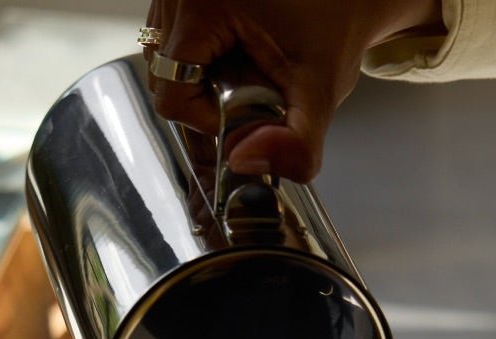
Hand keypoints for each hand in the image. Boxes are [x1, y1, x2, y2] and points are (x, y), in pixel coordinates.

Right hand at [143, 0, 445, 181]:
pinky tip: (231, 53)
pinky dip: (197, 57)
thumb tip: (243, 164)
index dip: (206, 119)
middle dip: (203, 99)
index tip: (245, 110)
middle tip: (248, 91)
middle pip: (162, 76)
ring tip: (242, 70)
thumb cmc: (334, 29)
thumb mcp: (319, 93)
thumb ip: (295, 145)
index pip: (171, 92)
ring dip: (198, 79)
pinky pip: (170, 38)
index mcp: (201, 4)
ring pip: (161, 59)